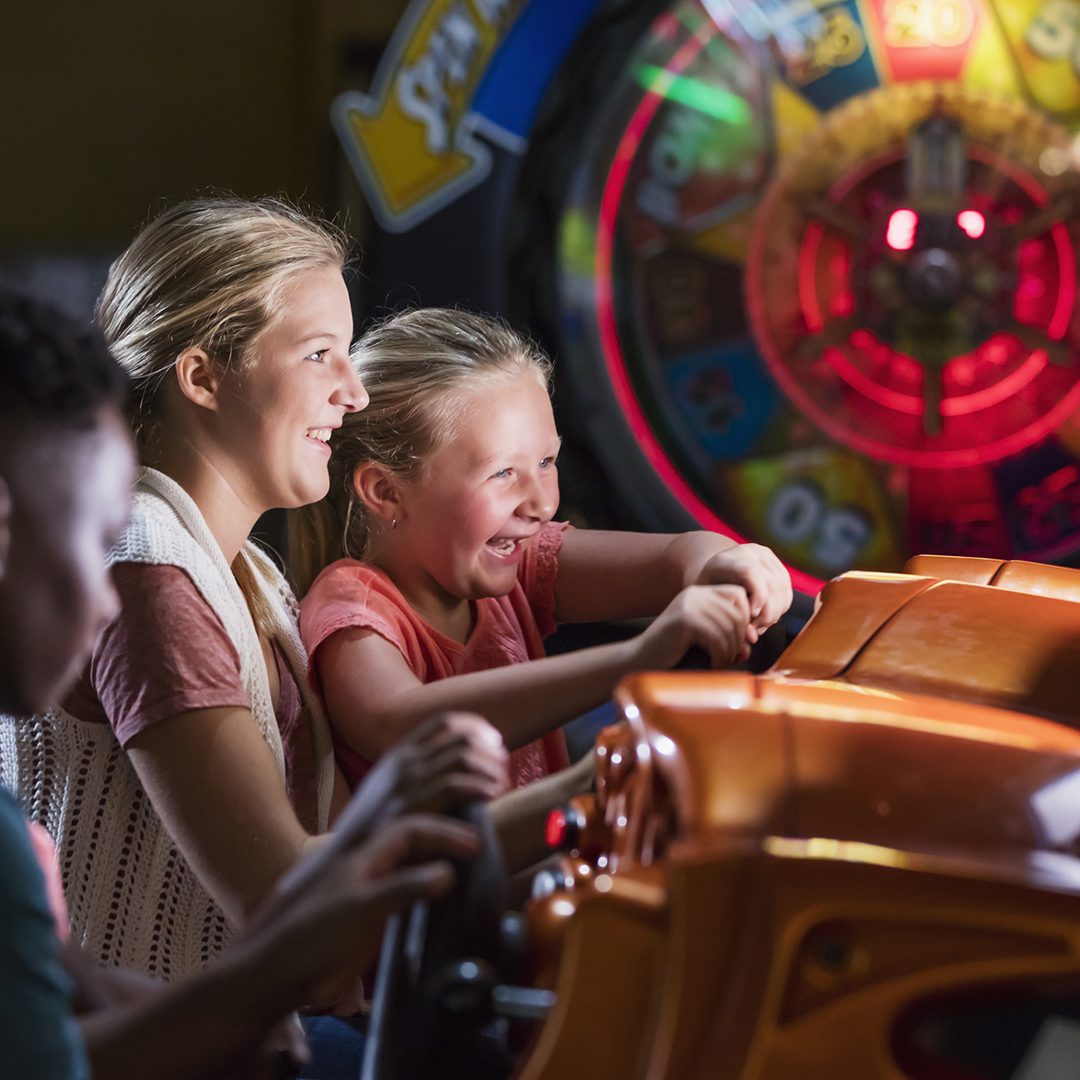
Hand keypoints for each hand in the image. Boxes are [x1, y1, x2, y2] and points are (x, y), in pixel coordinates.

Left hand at [252, 814, 480, 1010]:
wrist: (284, 970)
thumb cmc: (317, 934)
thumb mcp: (362, 908)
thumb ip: (404, 888)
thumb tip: (448, 871)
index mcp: (368, 854)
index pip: (413, 829)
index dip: (445, 832)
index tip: (474, 844)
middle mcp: (374, 864)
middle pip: (416, 838)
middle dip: (447, 835)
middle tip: (479, 845)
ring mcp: (375, 889)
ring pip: (414, 862)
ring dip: (440, 854)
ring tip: (470, 861)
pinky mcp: (376, 915)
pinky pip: (410, 890)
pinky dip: (431, 885)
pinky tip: (447, 895)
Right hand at [331, 711, 509, 851]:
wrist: (342, 863)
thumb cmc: (370, 834)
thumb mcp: (388, 796)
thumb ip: (415, 781)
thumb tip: (454, 775)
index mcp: (397, 755)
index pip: (442, 723)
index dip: (473, 726)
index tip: (493, 740)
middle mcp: (403, 764)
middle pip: (458, 738)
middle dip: (487, 748)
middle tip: (502, 763)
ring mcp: (407, 784)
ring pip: (461, 758)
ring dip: (488, 767)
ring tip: (500, 782)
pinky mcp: (413, 807)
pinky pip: (455, 786)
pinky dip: (479, 785)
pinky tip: (492, 794)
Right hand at [632, 585, 750, 669]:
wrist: (640, 661)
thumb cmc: (674, 654)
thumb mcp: (707, 642)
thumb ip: (729, 638)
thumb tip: (751, 641)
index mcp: (700, 592)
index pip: (738, 595)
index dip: (746, 619)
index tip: (741, 642)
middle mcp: (695, 593)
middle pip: (738, 612)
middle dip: (739, 639)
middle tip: (729, 657)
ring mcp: (688, 605)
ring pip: (730, 626)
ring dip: (730, 651)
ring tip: (719, 662)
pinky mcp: (684, 620)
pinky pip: (717, 638)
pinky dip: (720, 656)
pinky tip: (711, 664)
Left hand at [693, 544, 791, 632]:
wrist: (714, 575)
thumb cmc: (708, 595)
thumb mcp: (710, 605)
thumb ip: (729, 621)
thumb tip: (752, 639)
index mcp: (726, 559)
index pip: (749, 572)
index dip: (757, 596)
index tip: (753, 616)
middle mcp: (748, 552)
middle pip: (771, 582)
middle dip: (767, 612)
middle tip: (755, 629)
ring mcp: (765, 556)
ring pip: (782, 588)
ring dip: (775, 612)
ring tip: (759, 625)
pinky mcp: (777, 564)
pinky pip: (787, 590)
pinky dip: (781, 608)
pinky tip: (766, 617)